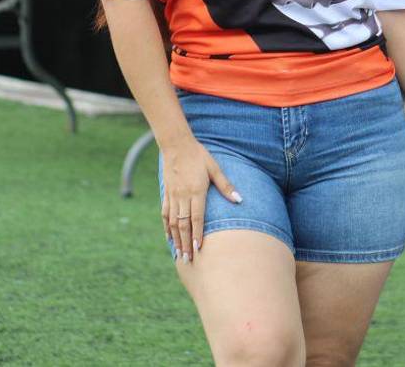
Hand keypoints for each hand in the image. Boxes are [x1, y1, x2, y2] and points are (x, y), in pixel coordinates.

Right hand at [160, 139, 240, 262]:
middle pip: (184, 224)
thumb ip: (226, 186)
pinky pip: (165, 214)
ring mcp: (173, 196)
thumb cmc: (199, 156)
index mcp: (196, 191)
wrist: (176, 145)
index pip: (197, 217)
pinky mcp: (166, 194)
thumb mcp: (215, 168)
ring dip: (176, 239)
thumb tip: (240, 200)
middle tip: (188, 260)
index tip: (198, 249)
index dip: (197, 234)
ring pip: (173, 222)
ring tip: (179, 254)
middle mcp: (183, 196)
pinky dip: (167, 227)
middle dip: (186, 243)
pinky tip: (169, 237)